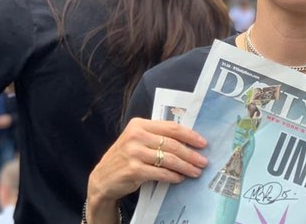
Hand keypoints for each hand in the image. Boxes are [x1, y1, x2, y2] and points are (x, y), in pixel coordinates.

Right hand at [86, 118, 207, 220]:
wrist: (102, 179)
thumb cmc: (125, 158)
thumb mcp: (138, 141)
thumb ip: (157, 137)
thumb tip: (188, 141)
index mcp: (139, 125)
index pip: (171, 127)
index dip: (190, 135)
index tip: (203, 143)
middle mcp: (136, 136)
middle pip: (172, 144)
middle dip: (191, 154)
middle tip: (203, 161)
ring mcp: (133, 153)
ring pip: (168, 159)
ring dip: (185, 167)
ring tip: (196, 172)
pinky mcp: (133, 170)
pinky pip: (160, 173)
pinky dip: (173, 176)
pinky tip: (180, 178)